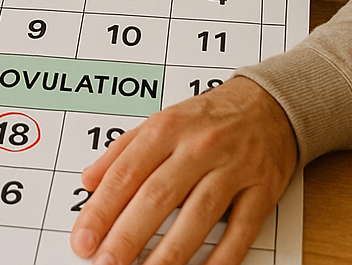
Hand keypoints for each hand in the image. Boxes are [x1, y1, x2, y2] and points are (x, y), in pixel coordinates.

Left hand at [71, 77, 297, 264]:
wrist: (268, 103)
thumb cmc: (207, 117)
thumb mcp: (160, 121)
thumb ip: (122, 151)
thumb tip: (89, 180)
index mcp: (166, 128)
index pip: (126, 172)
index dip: (102, 208)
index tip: (84, 238)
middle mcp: (198, 147)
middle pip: (157, 196)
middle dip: (128, 235)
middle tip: (106, 263)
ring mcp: (232, 169)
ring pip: (197, 216)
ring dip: (169, 253)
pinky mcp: (261, 190)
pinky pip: (240, 231)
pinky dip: (221, 259)